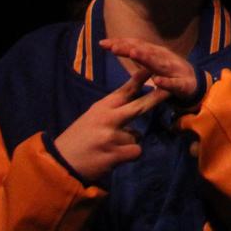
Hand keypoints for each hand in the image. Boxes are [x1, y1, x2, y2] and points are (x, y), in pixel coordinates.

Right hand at [52, 67, 163, 184]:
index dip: (141, 78)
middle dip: (158, 97)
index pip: (125, 90)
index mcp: (101, 107)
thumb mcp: (91, 117)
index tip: (153, 67)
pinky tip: (113, 157)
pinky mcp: (114, 154)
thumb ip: (113, 109)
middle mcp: (107, 119)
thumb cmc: (77, 139)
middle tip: (170, 89)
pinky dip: (128, 155)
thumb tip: (137, 102)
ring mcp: (111, 136)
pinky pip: (135, 151)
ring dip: (128, 142)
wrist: (59, 164)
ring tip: (108, 148)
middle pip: (140, 106)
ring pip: (136, 135)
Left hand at [102, 37, 199, 109]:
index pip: (137, 46)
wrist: (195, 84)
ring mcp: (174, 70)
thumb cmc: (169, 73)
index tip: (103, 43)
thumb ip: (137, 56)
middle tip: (113, 47)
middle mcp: (164, 58)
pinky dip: (166, 83)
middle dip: (130, 48)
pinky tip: (157, 82)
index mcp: (156, 54)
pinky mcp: (182, 84)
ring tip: (134, 54)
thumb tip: (117, 46)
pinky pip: (173, 84)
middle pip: (146, 52)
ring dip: (147, 58)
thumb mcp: (152, 63)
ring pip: (159, 64)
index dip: (121, 44)